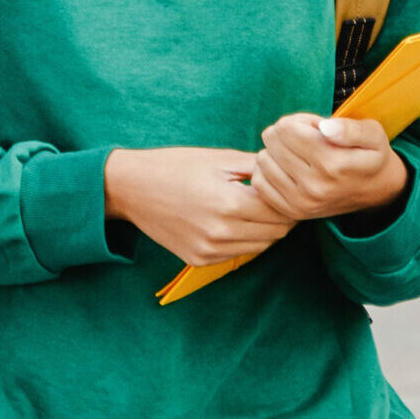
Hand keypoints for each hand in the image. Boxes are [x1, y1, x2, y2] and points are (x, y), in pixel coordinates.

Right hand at [104, 146, 295, 266]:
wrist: (131, 187)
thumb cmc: (174, 166)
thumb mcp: (218, 159)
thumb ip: (257, 166)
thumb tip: (287, 171)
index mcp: (230, 203)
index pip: (282, 211)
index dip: (288, 199)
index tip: (287, 189)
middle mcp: (222, 233)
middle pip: (276, 233)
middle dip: (281, 216)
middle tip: (273, 199)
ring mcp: (210, 250)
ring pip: (260, 247)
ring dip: (264, 230)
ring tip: (253, 209)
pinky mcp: (199, 259)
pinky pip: (237, 254)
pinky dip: (243, 240)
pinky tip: (231, 221)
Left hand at [251, 114, 408, 222]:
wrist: (375, 192)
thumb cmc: (371, 157)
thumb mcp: (373, 135)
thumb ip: (350, 128)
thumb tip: (324, 127)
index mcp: (334, 164)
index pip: (287, 128)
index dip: (300, 120)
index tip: (315, 127)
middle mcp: (315, 186)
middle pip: (272, 140)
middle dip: (287, 133)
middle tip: (306, 139)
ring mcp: (301, 202)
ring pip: (262, 159)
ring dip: (276, 151)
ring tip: (299, 153)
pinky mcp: (290, 211)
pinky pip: (259, 181)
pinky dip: (268, 170)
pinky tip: (286, 167)